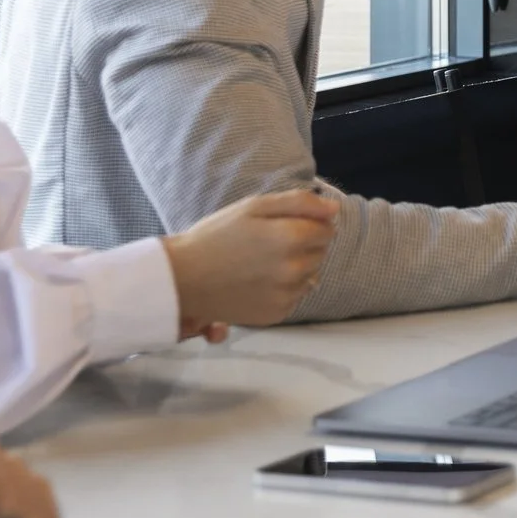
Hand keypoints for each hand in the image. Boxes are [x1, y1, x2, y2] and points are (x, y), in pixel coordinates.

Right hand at [161, 188, 340, 336]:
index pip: (328, 229)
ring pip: (311, 275)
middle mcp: (295, 269)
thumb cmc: (216, 236)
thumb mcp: (254, 207)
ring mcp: (287, 295)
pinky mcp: (277, 314)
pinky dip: (285, 289)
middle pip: (321, 252)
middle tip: (268, 244)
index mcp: (292, 238)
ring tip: (261, 264)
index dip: (309, 224)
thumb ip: (300, 203)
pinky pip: (296, 296)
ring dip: (296, 268)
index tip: (284, 225)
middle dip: (304, 245)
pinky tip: (258, 282)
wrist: (182, 280)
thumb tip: (335, 209)